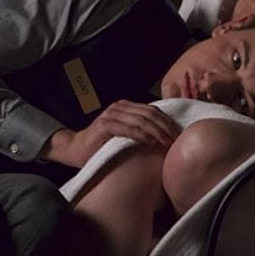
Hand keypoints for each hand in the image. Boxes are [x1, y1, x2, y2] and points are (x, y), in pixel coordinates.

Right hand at [40, 101, 180, 167]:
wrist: (76, 149)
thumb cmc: (103, 145)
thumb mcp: (124, 134)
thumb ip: (140, 129)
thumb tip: (165, 136)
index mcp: (126, 106)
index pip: (153, 111)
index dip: (167, 121)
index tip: (178, 134)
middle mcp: (119, 107)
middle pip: (150, 114)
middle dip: (165, 127)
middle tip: (176, 140)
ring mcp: (111, 114)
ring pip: (141, 120)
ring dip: (157, 132)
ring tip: (167, 142)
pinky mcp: (105, 125)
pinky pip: (128, 129)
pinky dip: (142, 135)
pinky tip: (151, 142)